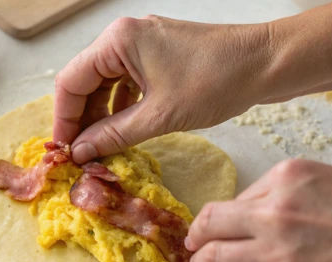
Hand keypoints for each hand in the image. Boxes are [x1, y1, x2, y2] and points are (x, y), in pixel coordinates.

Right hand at [54, 16, 272, 162]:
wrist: (267, 63)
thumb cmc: (217, 82)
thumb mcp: (159, 116)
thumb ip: (114, 135)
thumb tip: (81, 152)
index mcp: (118, 41)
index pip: (71, 82)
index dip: (64, 119)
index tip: (64, 150)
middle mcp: (124, 38)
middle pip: (86, 82)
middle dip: (82, 119)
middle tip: (81, 153)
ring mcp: (142, 45)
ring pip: (106, 85)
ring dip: (101, 116)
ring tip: (100, 146)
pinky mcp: (157, 57)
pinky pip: (127, 84)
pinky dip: (121, 108)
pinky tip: (122, 129)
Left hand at [186, 159, 331, 261]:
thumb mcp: (316, 181)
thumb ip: (271, 192)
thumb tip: (235, 213)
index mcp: (284, 182)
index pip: (220, 205)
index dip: (203, 223)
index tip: (199, 233)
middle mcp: (277, 217)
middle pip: (207, 231)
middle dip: (194, 244)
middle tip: (195, 253)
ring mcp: (285, 260)